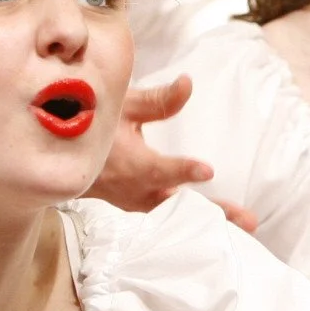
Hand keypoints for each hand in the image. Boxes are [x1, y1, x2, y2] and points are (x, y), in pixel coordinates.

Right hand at [86, 75, 253, 227]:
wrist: (62, 156)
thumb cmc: (92, 126)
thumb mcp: (121, 107)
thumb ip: (158, 101)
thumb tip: (188, 83)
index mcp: (129, 164)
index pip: (159, 170)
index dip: (182, 170)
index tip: (207, 170)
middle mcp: (135, 190)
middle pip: (178, 205)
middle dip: (213, 212)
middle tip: (246, 218)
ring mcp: (137, 204)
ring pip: (176, 217)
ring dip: (209, 222)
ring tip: (245, 227)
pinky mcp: (139, 209)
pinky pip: (168, 220)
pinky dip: (193, 224)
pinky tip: (221, 226)